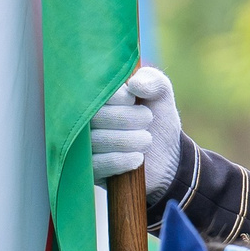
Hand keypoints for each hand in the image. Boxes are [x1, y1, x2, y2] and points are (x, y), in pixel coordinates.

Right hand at [90, 66, 182, 189]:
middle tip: (147, 119)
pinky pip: (97, 164)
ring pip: (96, 140)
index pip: (93, 92)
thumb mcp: (160, 95)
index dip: (117, 96)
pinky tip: (138, 157)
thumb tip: (134, 84)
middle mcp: (84, 120)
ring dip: (129, 140)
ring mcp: (83, 146)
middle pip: (94, 116)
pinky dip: (122, 160)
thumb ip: (153, 80)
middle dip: (127, 118)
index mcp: (96, 97)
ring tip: (146, 139)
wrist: (166, 157)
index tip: (133, 99)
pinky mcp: (88, 169)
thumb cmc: (157, 119)